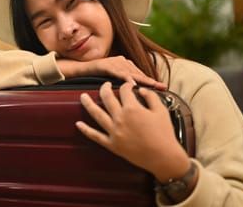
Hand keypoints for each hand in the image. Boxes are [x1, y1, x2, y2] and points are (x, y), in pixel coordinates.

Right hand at [57, 56, 166, 89]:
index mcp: (124, 66)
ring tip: (151, 86)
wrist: (79, 71)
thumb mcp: (112, 82)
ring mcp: (113, 63)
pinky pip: (117, 72)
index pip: (140, 74)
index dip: (151, 82)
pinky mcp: (105, 65)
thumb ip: (122, 85)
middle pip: (138, 72)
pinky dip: (126, 78)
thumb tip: (134, 95)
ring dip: (141, 79)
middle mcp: (121, 62)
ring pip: (130, 72)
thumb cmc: (95, 77)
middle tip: (162, 86)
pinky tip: (132, 84)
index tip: (163, 88)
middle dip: (150, 80)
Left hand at [75, 82, 189, 180]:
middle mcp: (120, 118)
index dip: (126, 85)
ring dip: (88, 104)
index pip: (124, 90)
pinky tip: (78, 124)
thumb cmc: (164, 134)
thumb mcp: (161, 110)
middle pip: (107, 98)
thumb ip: (150, 97)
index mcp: (132, 108)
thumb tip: (141, 90)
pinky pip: (95, 136)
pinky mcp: (112, 144)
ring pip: (96, 114)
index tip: (128, 86)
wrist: (164, 157)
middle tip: (105, 85)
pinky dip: (85, 130)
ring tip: (82, 96)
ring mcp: (114, 131)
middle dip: (105, 88)